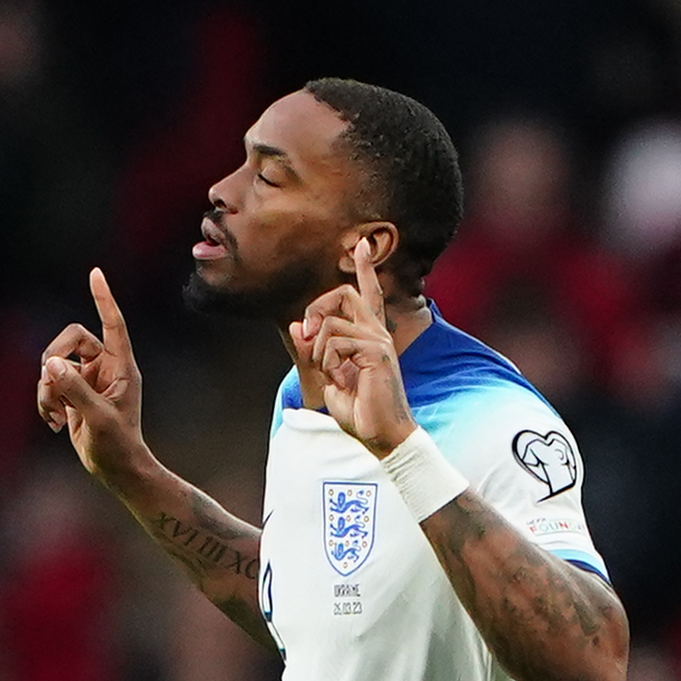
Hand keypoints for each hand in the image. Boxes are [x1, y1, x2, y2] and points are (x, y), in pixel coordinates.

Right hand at [38, 268, 146, 482]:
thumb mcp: (97, 417)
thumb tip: (50, 363)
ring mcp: (87, 379)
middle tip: (50, 382)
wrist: (115, 469)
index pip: (113, 324)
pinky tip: (55, 423)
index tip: (95, 273)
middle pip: (70, 339)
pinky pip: (48, 384)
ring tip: (58, 416)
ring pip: (53, 364)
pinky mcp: (73, 393)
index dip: (103, 299)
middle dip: (53, 359)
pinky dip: (46, 401)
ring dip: (47, 389)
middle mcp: (104, 367)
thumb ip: (74, 388)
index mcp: (122, 367)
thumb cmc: (117, 444)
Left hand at [293, 241, 414, 456]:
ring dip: (319, 351)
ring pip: (332, 322)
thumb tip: (297, 326)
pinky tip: (342, 380)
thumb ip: (313, 352)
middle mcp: (377, 332)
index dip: (365, 268)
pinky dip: (329, 362)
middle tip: (307, 335)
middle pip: (343, 293)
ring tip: (333, 375)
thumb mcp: (328, 379)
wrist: (383, 437)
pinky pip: (336, 342)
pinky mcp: (377, 351)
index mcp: (369, 336)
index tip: (362, 243)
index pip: (368, 294)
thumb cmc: (361, 412)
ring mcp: (378, 340)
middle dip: (316, 308)